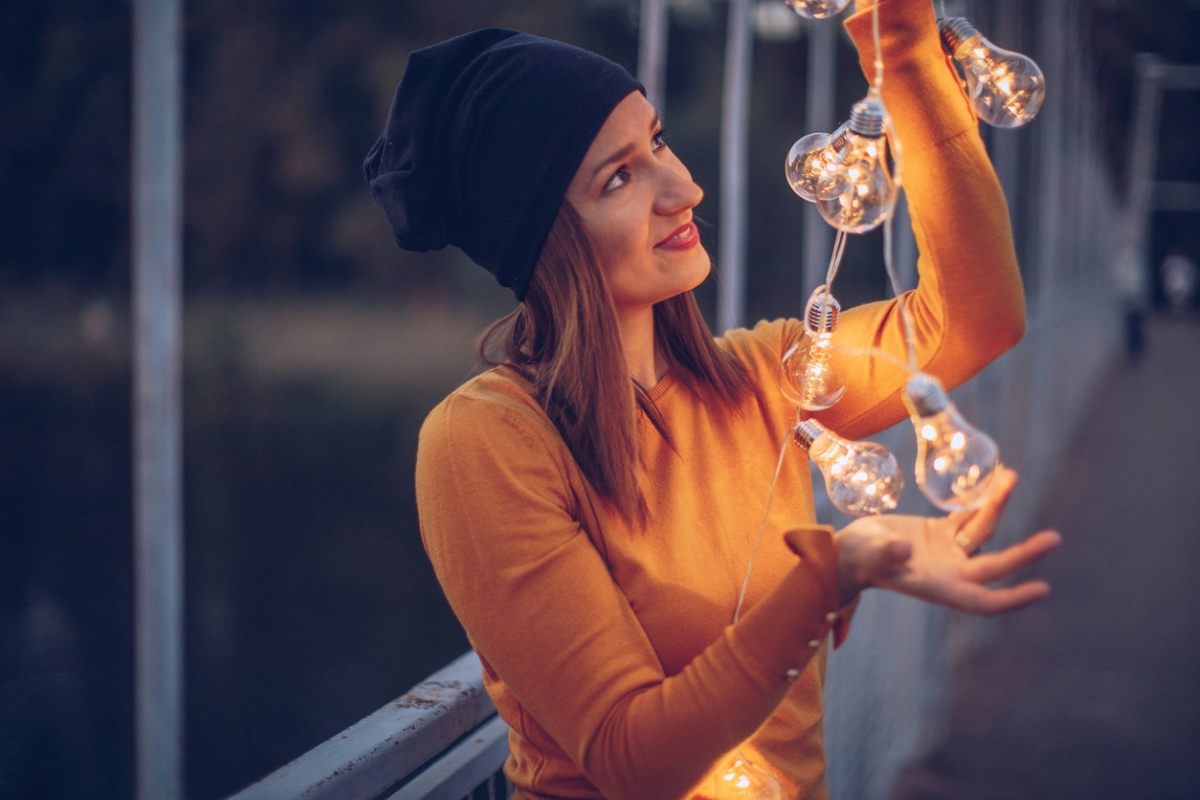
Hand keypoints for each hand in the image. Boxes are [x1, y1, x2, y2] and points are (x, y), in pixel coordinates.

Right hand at [833, 468, 1061, 612]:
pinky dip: (980, 501)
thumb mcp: (869, 557)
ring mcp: (947, 552)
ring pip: (982, 532)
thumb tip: (903, 548)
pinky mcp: (939, 533)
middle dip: (1025, 553)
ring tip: (1010, 477)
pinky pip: (967, 517)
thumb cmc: (856, 560)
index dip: (1013, 598)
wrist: (846, 550)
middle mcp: (950, 572)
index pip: (983, 601)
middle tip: (1054, 539)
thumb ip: (887, 554)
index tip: (1043, 589)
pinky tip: (994, 482)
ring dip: (996, 507)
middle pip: (995, 565)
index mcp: (938, 587)